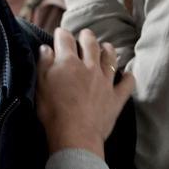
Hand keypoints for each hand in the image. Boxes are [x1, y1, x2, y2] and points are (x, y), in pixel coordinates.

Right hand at [36, 28, 134, 157]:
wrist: (75, 135)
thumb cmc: (53, 112)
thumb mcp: (40, 85)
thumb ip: (44, 64)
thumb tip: (46, 48)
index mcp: (68, 62)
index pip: (65, 40)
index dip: (62, 34)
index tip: (60, 33)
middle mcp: (89, 67)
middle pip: (91, 44)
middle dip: (87, 37)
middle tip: (85, 34)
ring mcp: (105, 82)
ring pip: (110, 59)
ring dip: (108, 50)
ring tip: (107, 46)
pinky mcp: (116, 98)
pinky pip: (127, 84)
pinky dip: (128, 78)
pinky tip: (128, 75)